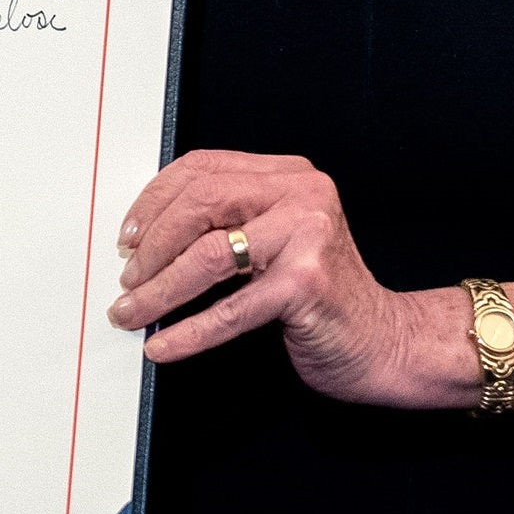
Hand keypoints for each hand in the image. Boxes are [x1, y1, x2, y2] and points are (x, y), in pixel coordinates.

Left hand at [106, 150, 466, 407]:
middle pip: (201, 205)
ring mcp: (308, 236)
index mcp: (288, 176)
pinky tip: (163, 344)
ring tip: (132, 311)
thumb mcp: (274, 241)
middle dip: (152, 246)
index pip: (203, 169)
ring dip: (159, 290)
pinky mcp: (307, 283)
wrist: (386, 343)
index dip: (155, 201)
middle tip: (127, 279)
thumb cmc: (322, 295)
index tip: (128, 235)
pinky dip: (189, 331)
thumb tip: (143, 239)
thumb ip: (227, 224)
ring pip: (209, 256)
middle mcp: (302, 195)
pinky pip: (230, 309)